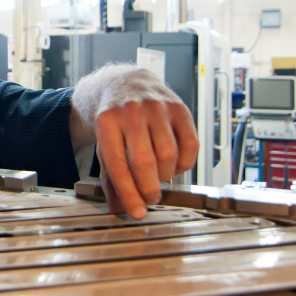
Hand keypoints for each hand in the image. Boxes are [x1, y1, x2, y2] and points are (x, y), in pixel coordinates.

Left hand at [94, 98, 198, 218]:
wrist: (125, 84)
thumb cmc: (114, 120)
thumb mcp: (103, 144)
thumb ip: (110, 177)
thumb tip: (118, 208)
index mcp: (106, 122)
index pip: (119, 165)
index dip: (129, 194)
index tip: (137, 212)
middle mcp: (131, 112)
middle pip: (145, 162)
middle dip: (149, 189)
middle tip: (150, 198)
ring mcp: (156, 107)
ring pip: (168, 155)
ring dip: (166, 176)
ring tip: (159, 178)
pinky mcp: (179, 107)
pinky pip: (191, 145)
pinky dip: (185, 164)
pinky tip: (174, 166)